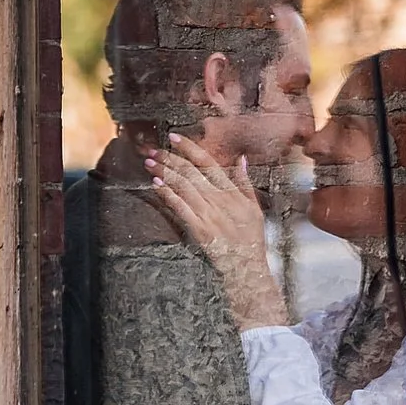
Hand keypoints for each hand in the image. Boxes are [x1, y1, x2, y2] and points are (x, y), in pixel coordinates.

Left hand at [145, 133, 287, 329]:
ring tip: (150, 163)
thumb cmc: (251, 239)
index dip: (190, 148)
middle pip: (191, 172)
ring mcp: (208, 214)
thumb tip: (242, 159)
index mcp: (232, 192)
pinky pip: (180, 207)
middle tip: (154, 148)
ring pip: (183, 186)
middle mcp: (219, 200)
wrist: (246, 267)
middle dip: (170, 158)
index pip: (208, 163)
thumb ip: (245, 182)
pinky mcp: (198, 229)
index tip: (174, 137)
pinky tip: (156, 185)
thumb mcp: (254, 208)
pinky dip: (167, 195)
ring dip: (164, 173)